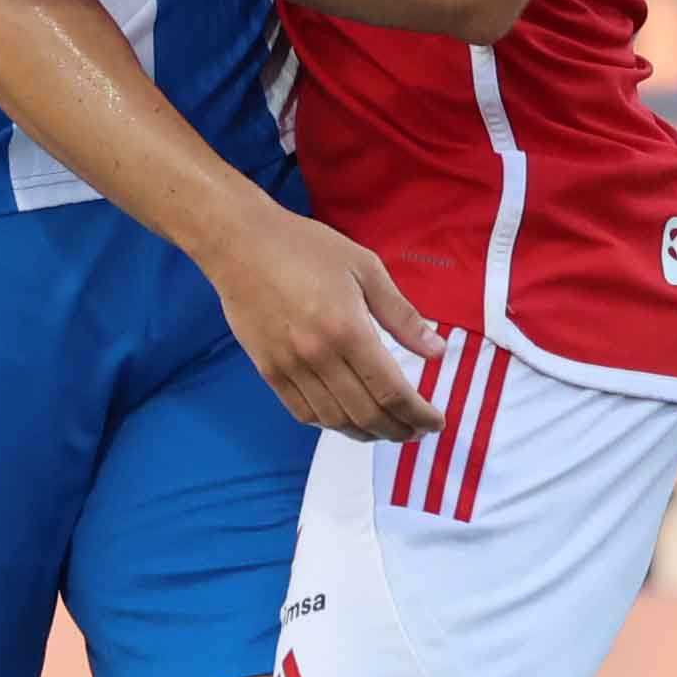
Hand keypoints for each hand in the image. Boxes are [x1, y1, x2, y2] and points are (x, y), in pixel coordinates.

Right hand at [211, 210, 441, 440]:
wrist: (240, 243)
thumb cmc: (305, 247)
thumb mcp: (366, 269)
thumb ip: (402, 315)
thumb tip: (437, 350)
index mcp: (348, 330)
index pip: (392, 391)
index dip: (418, 415)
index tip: (436, 421)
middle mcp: (318, 356)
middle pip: (366, 414)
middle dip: (399, 430)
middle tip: (417, 430)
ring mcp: (289, 367)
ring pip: (334, 420)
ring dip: (367, 433)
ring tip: (387, 428)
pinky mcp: (268, 370)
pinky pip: (302, 412)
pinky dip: (330, 423)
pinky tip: (347, 418)